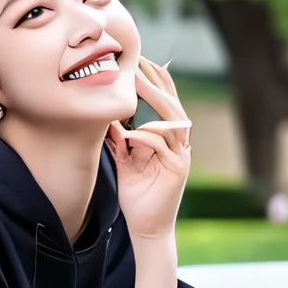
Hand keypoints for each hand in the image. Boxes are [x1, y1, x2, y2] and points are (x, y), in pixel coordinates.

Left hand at [104, 56, 191, 239]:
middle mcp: (179, 143)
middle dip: (156, 82)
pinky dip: (147, 137)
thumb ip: (119, 142)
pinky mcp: (178, 170)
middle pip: (172, 103)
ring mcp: (181, 155)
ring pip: (172, 120)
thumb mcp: (125, 163)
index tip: (139, 60)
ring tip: (136, 85)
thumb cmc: (137, 196)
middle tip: (138, 64)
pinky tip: (132, 131)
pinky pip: (163, 146)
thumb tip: (106, 119)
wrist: (147, 227)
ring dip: (154, 100)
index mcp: (168, 138)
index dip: (156, 79)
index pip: (166, 101)